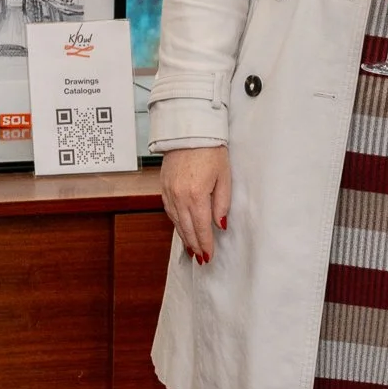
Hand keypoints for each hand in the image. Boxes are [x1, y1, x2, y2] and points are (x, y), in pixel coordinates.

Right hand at [160, 145, 229, 263]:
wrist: (189, 130)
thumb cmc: (210, 149)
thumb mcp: (224, 176)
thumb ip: (222, 203)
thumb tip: (219, 224)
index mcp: (196, 195)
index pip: (201, 227)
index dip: (206, 243)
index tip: (209, 256)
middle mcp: (179, 196)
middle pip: (187, 228)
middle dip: (195, 245)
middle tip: (201, 258)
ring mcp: (169, 191)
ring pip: (176, 221)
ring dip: (184, 236)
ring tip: (191, 248)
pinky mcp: (164, 186)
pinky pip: (169, 210)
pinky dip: (175, 222)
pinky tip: (181, 227)